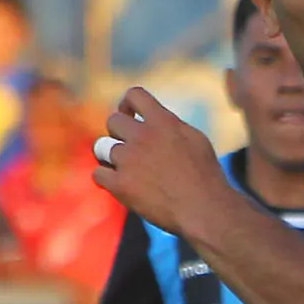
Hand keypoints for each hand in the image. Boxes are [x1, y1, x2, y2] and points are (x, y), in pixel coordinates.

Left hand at [91, 86, 225, 234]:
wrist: (203, 209)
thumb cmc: (205, 176)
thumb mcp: (195, 139)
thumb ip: (171, 125)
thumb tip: (155, 120)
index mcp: (163, 121)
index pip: (134, 95)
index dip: (128, 104)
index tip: (131, 115)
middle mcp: (142, 136)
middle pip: (112, 121)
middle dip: (119, 133)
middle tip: (131, 149)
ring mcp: (128, 160)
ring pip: (101, 148)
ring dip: (113, 158)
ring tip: (128, 170)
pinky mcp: (120, 184)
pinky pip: (98, 174)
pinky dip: (107, 179)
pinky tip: (121, 185)